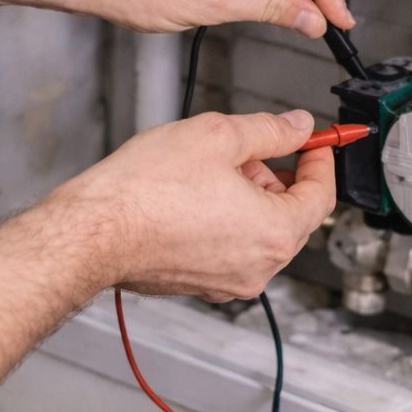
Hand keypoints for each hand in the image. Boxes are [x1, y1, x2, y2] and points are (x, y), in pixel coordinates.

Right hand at [50, 109, 335, 301]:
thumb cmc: (146, 191)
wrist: (90, 233)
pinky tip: (197, 195)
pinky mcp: (201, 284)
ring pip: (260, 231)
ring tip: (213, 170)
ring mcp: (229, 281)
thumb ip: (270, 130)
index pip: (321, 195)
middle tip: (249, 150)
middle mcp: (259, 267)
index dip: (320, 160)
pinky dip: (228, 220)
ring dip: (250, 197)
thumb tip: (298, 127)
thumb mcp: (219, 136)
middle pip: (292, 215)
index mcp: (275, 233)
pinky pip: (232, 247)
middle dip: (279, 177)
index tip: (314, 142)